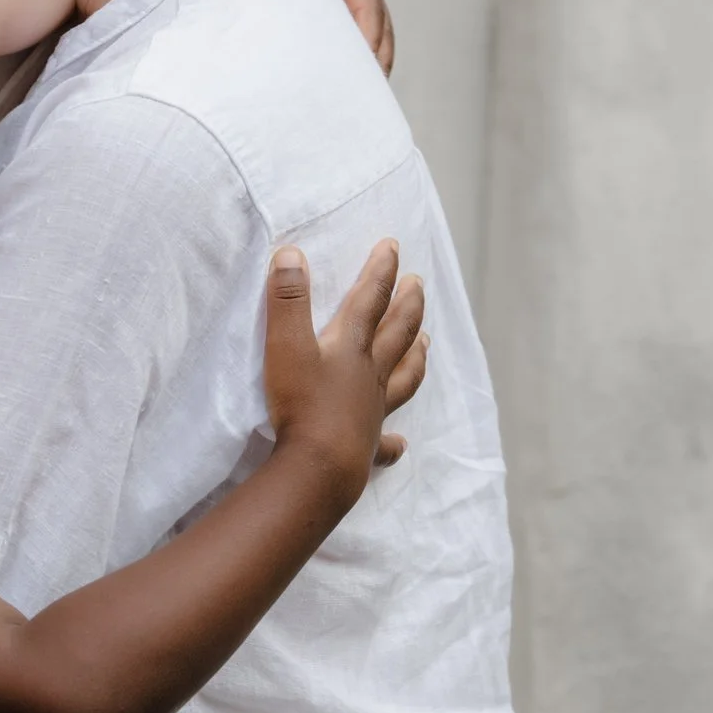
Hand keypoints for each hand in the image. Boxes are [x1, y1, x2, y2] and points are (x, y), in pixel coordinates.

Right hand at [261, 241, 426, 483]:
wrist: (318, 466)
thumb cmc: (300, 404)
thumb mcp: (285, 345)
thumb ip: (287, 300)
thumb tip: (290, 254)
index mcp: (351, 346)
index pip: (370, 299)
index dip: (381, 270)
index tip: (392, 245)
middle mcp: (370, 374)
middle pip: (397, 333)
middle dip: (408, 305)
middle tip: (419, 284)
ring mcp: (373, 410)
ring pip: (403, 378)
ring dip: (416, 356)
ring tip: (427, 342)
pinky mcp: (367, 444)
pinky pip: (385, 442)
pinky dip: (394, 442)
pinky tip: (401, 443)